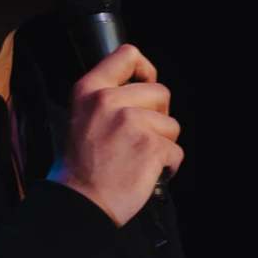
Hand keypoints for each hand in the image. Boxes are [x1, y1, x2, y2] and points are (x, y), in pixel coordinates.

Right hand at [47, 44, 181, 224]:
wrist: (81, 202)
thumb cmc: (84, 166)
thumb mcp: (83, 117)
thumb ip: (108, 98)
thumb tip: (142, 85)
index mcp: (90, 90)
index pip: (127, 55)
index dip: (146, 69)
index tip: (146, 82)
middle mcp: (109, 101)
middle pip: (160, 92)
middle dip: (159, 116)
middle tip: (139, 137)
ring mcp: (131, 122)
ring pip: (171, 124)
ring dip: (163, 143)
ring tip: (138, 158)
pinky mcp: (151, 146)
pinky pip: (176, 151)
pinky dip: (168, 166)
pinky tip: (146, 173)